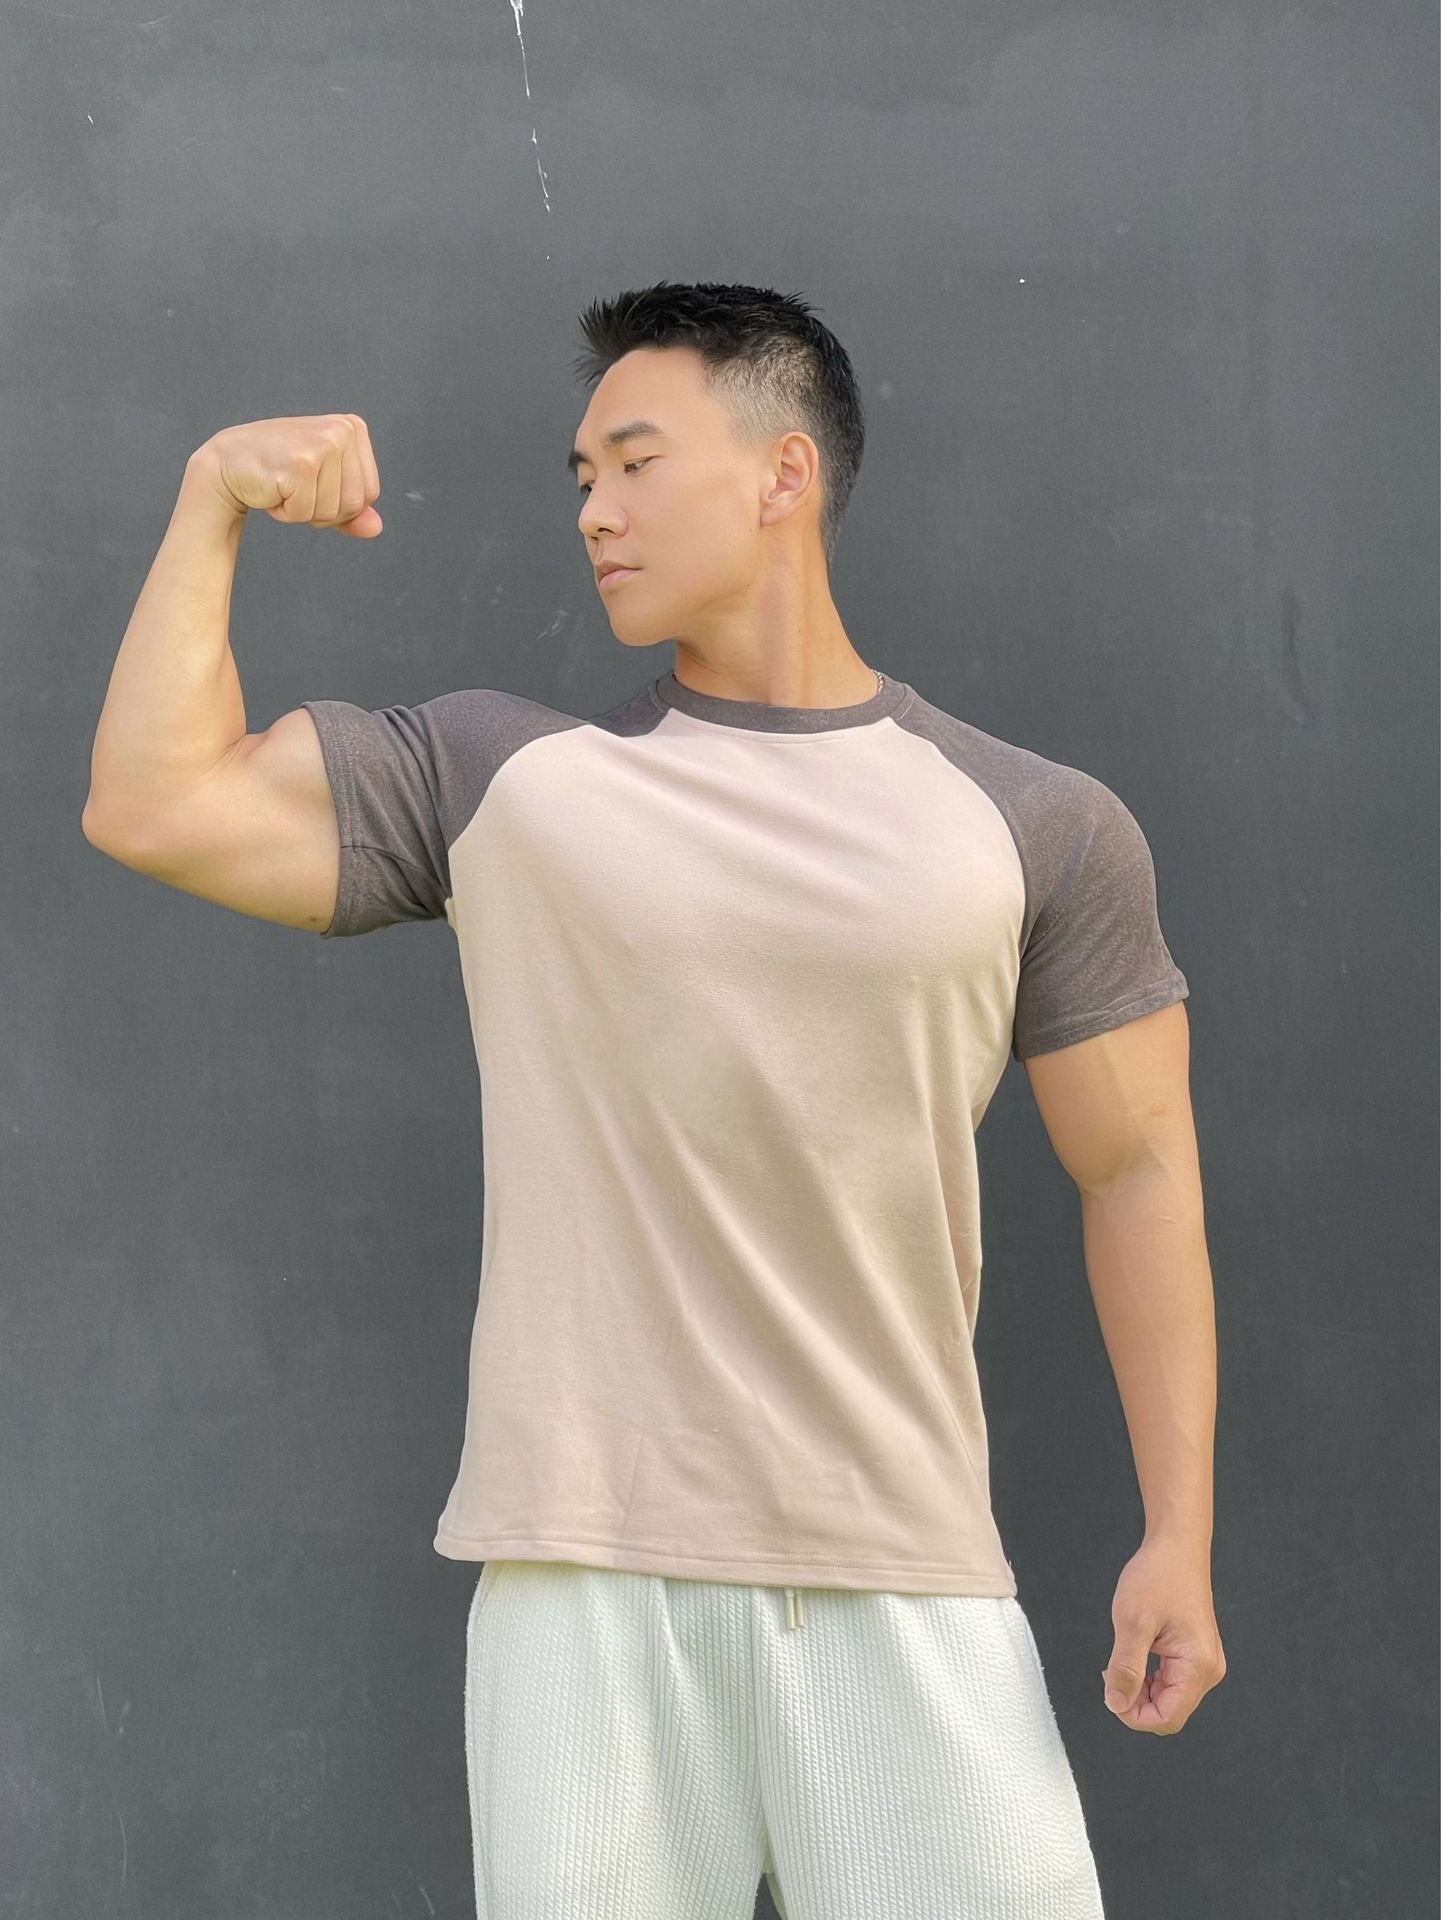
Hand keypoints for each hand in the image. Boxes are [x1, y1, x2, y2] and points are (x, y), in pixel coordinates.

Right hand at [194, 413, 382, 536]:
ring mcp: (322, 445)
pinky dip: (285, 512)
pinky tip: (272, 487)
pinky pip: (304, 513)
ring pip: (331, 512)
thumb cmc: (278, 470)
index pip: (369, 494)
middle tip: (295, 485)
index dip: (340, 503)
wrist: (229, 461)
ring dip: (302, 511)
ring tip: (284, 484)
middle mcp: (341, 430)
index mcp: (353, 428)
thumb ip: (353, 509)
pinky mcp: (301, 464)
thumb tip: (376, 528)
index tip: (313, 483)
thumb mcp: (323, 486)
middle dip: (322, 510)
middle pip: (353, 505)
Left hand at [1100, 1534, 1226, 1733]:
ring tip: (1122, 1658)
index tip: (1110, 1691)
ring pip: (1169, 1699)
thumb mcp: (1132, 1622)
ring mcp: (1204, 1662)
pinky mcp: (1195, 1654)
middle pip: (1169, 1712)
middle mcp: (1208, 1670)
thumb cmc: (1159, 1575)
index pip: (1167, 1718)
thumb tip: (1116, 1704)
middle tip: (1111, 1671)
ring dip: (1141, 1689)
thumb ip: (1125, 1668)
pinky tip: (1135, 1655)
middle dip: (1136, 1702)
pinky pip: (1171, 1682)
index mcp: (1198, 1666)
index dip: (1133, 1715)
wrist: (1176, 1546)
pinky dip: (1148, 1677)